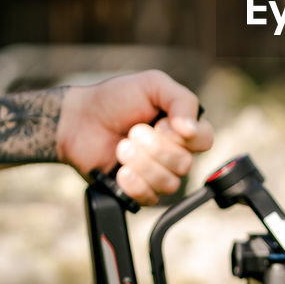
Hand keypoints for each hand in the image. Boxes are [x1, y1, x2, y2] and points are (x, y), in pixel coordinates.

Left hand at [57, 70, 214, 204]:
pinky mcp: (139, 192)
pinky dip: (134, 184)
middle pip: (185, 164)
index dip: (183, 136)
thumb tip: (192, 129)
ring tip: (121, 147)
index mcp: (183, 128)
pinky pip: (151, 198)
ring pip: (170, 183)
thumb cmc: (115, 99)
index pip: (205, 140)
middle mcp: (175, 153)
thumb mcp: (153, 85)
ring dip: (141, 164)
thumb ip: (182, 100)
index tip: (159, 123)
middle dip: (155, 148)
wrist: (79, 120)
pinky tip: (120, 170)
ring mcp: (158, 174)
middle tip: (133, 132)